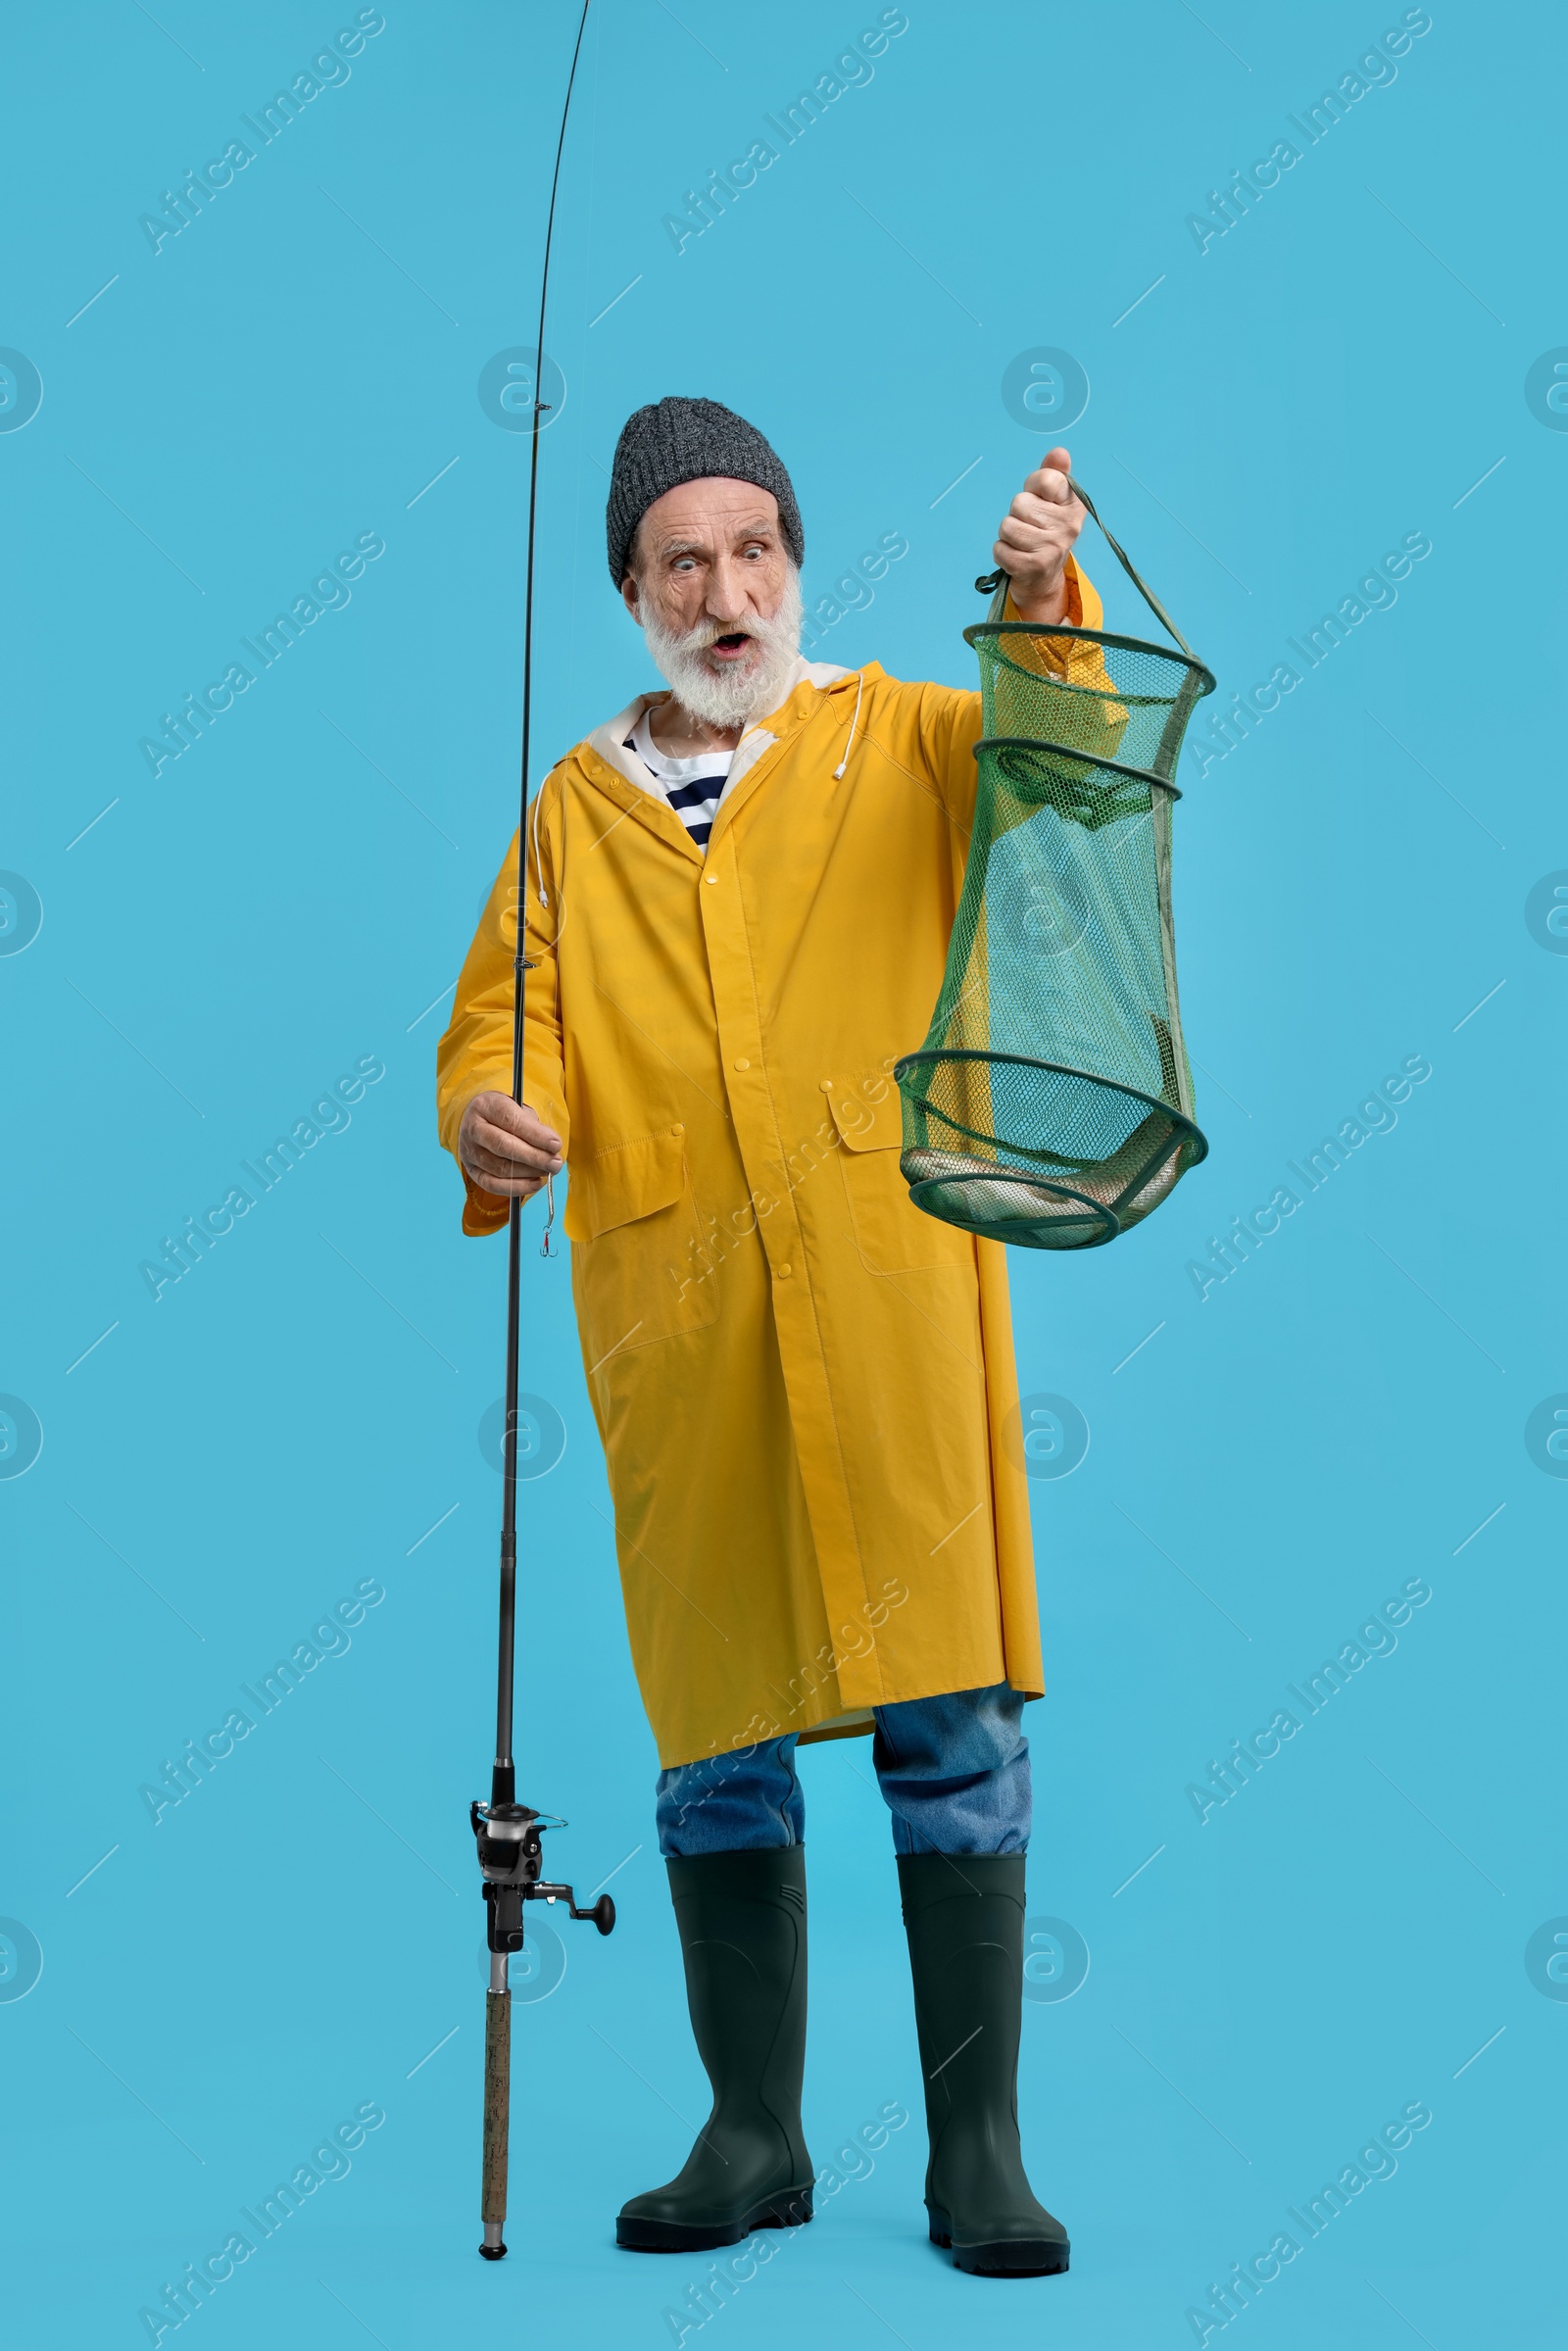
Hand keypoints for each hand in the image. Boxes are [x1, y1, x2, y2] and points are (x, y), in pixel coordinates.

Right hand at [458, 1091, 562, 1200]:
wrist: (476, 1122)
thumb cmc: (503, 1115)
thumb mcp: (517, 1108)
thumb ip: (533, 1125)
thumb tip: (551, 1147)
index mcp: (485, 1106)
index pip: (510, 1121)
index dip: (535, 1135)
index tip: (556, 1144)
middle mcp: (473, 1129)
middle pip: (504, 1146)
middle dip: (534, 1157)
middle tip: (555, 1163)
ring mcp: (468, 1151)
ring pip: (500, 1168)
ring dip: (529, 1173)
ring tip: (548, 1171)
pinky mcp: (471, 1170)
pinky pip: (492, 1185)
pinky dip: (517, 1187)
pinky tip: (535, 1183)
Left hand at [992, 445, 1084, 623]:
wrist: (1043, 579)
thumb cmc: (1044, 532)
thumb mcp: (1052, 501)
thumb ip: (1053, 474)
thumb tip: (1059, 452)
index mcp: (1074, 506)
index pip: (1045, 479)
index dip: (1032, 486)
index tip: (1039, 498)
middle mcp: (1068, 527)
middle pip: (1020, 503)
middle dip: (1017, 514)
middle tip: (1029, 527)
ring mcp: (1051, 549)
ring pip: (1007, 526)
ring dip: (1007, 535)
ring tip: (1022, 542)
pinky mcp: (1032, 568)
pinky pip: (1000, 549)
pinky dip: (1001, 552)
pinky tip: (1015, 556)